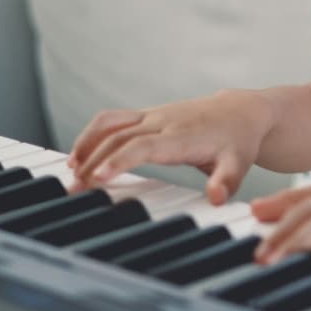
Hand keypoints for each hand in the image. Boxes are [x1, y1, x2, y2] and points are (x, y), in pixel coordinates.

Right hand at [67, 89, 272, 204]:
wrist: (240, 112)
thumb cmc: (237, 141)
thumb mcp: (239, 163)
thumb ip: (226, 181)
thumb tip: (216, 199)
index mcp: (181, 135)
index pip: (143, 145)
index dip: (119, 159)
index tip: (97, 177)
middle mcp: (162, 121)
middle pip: (119, 137)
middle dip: (93, 160)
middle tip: (74, 190)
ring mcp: (152, 115)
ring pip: (111, 123)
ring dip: (86, 144)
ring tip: (70, 171)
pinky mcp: (146, 114)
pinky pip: (113, 120)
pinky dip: (92, 134)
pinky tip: (79, 156)